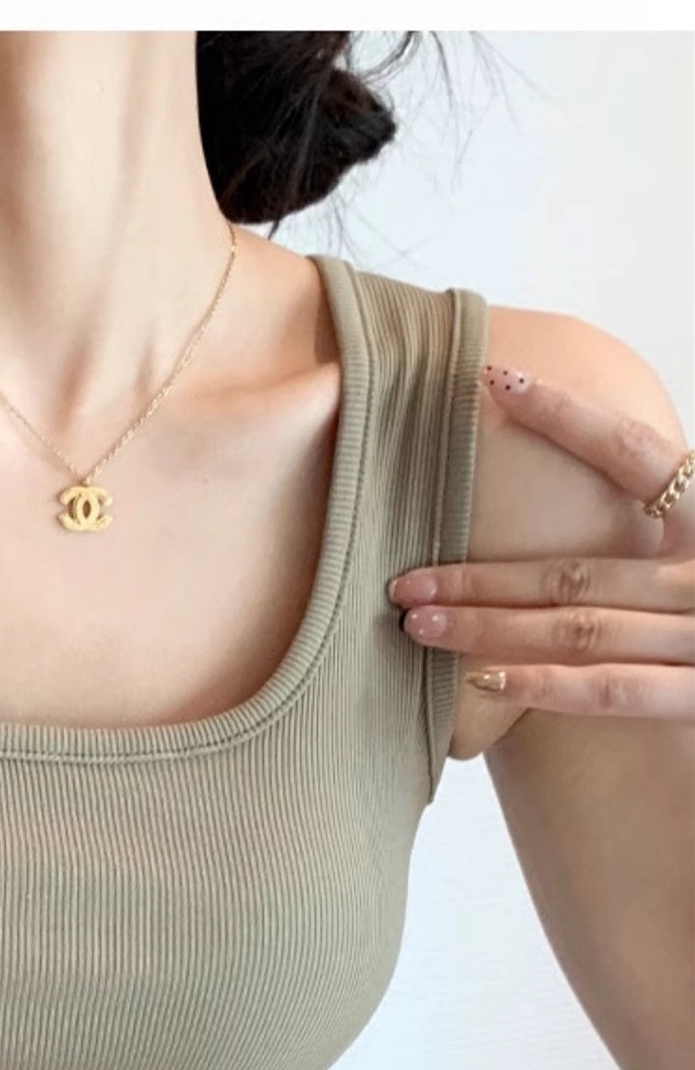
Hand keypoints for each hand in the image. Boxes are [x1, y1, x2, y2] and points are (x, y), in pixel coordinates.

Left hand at [386, 367, 694, 721]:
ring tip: (419, 623)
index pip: (638, 454)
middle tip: (403, 578)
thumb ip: (658, 537)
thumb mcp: (693, 564)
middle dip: (481, 574)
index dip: (568, 416)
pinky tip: (485, 681)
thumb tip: (578, 534)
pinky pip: (617, 689)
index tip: (495, 381)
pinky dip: (546, 685)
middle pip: (579, 565)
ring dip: (490, 626)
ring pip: (583, 626)